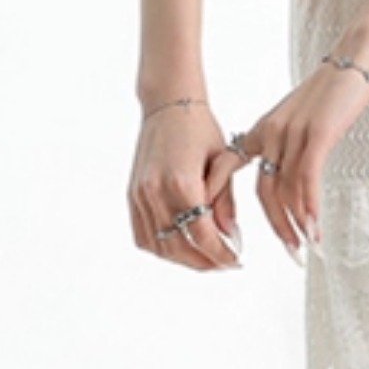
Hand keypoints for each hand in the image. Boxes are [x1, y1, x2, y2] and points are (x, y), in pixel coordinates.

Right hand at [129, 98, 243, 270]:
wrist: (168, 104)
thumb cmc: (199, 127)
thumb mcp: (222, 161)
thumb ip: (225, 201)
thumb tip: (230, 235)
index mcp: (182, 182)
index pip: (202, 234)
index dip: (221, 254)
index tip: (236, 260)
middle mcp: (156, 191)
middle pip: (178, 246)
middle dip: (204, 261)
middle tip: (224, 264)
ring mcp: (140, 194)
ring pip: (159, 245)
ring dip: (183, 259)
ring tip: (205, 259)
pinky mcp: (132, 194)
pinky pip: (142, 234)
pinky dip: (161, 247)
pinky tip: (181, 247)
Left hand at [221, 59, 368, 257]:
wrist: (355, 58)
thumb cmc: (332, 91)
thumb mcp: (300, 119)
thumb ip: (289, 147)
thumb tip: (290, 181)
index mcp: (260, 131)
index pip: (226, 169)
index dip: (220, 202)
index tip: (224, 232)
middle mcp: (270, 134)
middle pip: (263, 192)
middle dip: (276, 226)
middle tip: (290, 252)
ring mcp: (292, 134)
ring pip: (285, 191)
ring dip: (296, 223)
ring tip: (306, 246)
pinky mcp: (316, 134)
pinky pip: (307, 180)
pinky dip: (310, 208)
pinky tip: (316, 227)